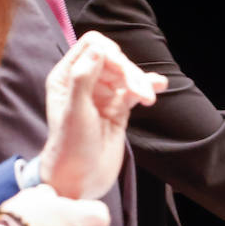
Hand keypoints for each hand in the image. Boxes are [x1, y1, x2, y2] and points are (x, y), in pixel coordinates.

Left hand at [39, 31, 167, 198]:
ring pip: (126, 75)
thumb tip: (99, 48)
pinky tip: (158, 86)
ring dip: (140, 83)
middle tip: (140, 93)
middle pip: (114, 60)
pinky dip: (147, 86)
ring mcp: (102, 95)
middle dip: (129, 72)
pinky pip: (134, 90)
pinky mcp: (118, 108)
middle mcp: (84, 82)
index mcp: (66, 77)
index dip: (109, 53)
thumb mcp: (75, 112)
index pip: (92, 46)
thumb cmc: (70, 147)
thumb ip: (83, 78)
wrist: (80, 179)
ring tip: (148, 100)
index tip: (121, 70)